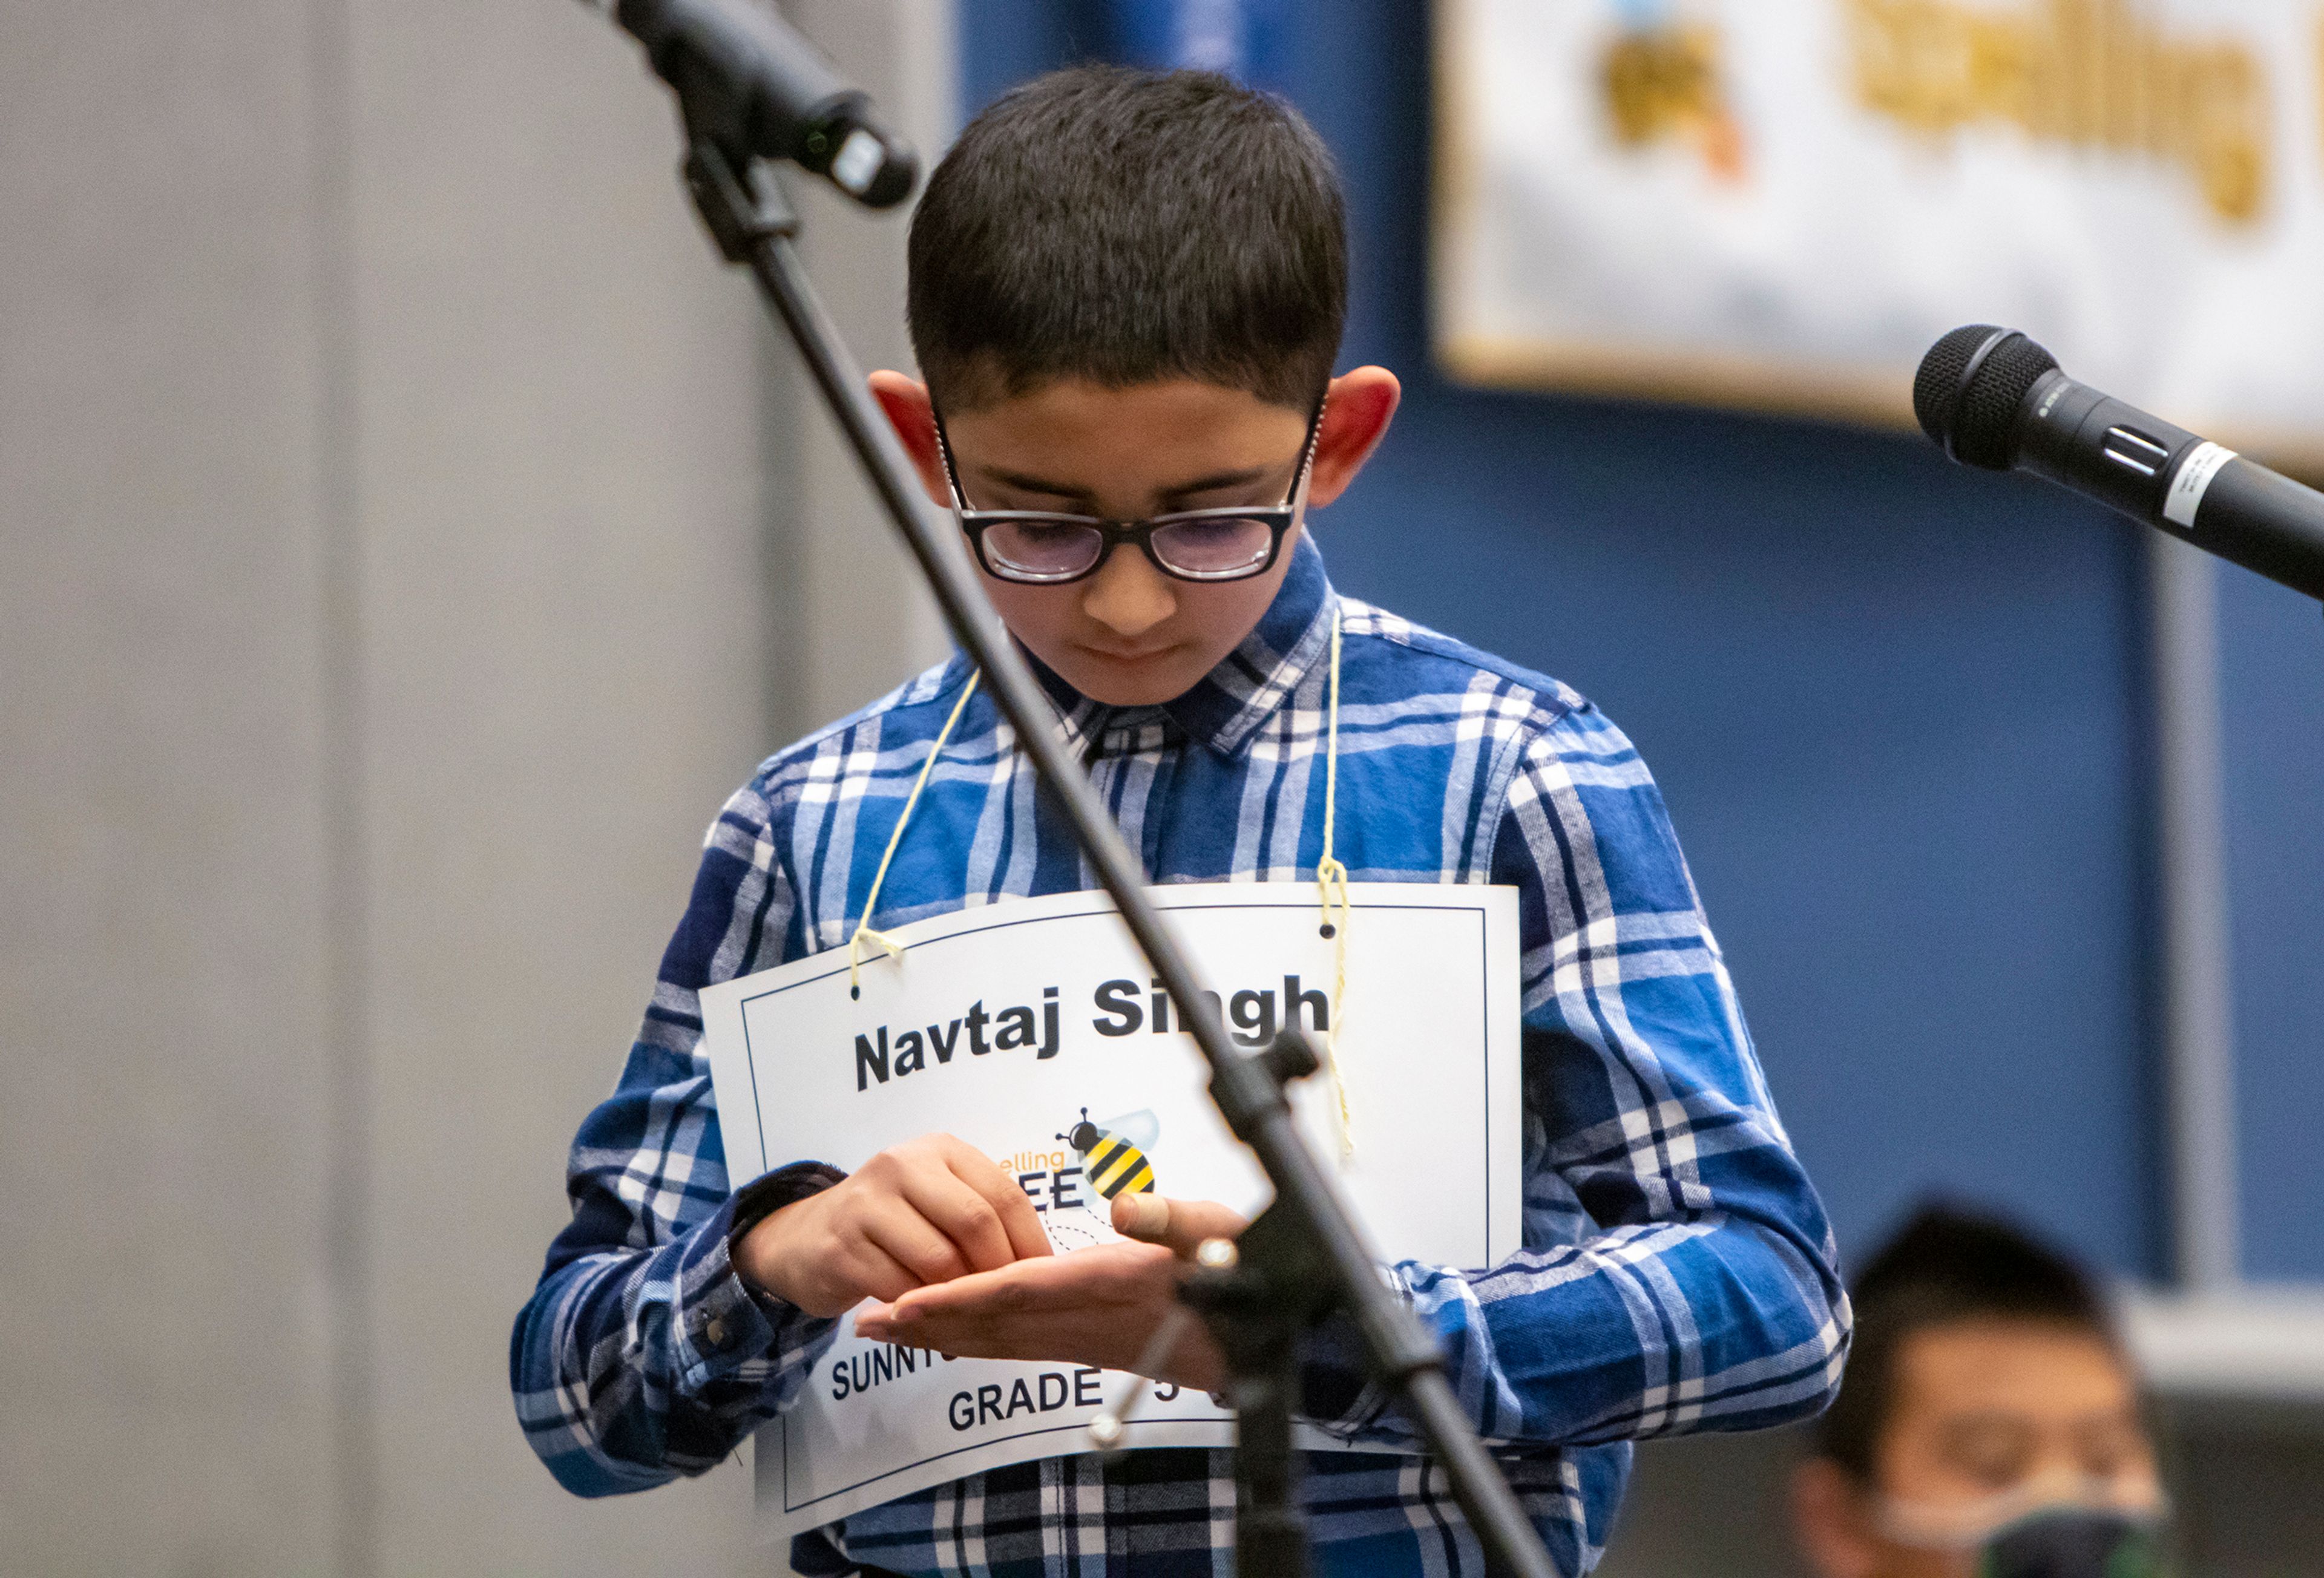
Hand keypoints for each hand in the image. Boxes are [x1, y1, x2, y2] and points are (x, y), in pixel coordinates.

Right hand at [736, 1133, 1051, 1318]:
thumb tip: (1041, 1265)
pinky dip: (923, 1311)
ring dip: (960, 1296)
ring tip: (969, 1312)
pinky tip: (931, 1319)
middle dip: (999, 1271)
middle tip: (1007, 1302)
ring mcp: (867, 1204)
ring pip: (939, 1261)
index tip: (1044, 1279)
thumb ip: (982, 1216)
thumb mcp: (937, 1201)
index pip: (1003, 1194)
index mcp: (939, 1150)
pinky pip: (901, 1290)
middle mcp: (902, 1165)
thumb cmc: (892, 1224)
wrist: (807, 1238)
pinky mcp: (841, 1248)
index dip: (1031, 1242)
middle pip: (975, 1222)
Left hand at [854, 1193, 1248, 1390]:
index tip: (910, 1297)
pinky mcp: (1097, 1344)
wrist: (1278, 1341)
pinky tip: (954, 1338)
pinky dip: (980, 1341)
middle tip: (865, 1320)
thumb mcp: (1224, 1235)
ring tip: (888, 1328)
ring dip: (943, 1336)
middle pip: (996, 1325)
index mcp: (1115, 1286)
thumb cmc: (1254, 1276)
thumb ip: (1177, 1221)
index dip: (963, 1296)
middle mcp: (1093, 1321)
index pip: (1023, 1292)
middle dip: (929, 1323)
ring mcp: (1092, 1339)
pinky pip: (1024, 1346)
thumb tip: (1127, 1209)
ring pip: (1004, 1341)